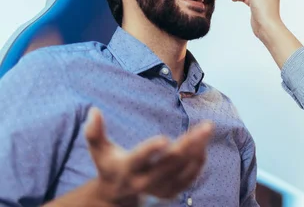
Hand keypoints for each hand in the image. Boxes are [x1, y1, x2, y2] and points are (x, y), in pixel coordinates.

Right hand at [84, 107, 213, 204]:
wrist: (117, 195)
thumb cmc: (109, 164)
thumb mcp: (98, 150)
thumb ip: (94, 132)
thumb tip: (94, 110)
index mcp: (126, 168)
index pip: (139, 159)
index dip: (150, 150)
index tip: (165, 139)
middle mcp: (143, 181)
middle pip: (169, 163)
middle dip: (189, 144)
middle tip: (206, 126)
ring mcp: (158, 189)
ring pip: (182, 171)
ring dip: (197, 150)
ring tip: (206, 131)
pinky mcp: (169, 192)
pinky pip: (188, 180)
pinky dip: (197, 164)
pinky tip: (204, 147)